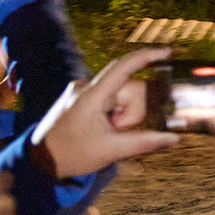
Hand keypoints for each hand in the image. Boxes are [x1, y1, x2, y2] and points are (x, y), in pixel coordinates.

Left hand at [38, 46, 180, 178]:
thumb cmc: (72, 154)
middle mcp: (86, 86)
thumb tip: (174, 138)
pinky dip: (117, 111)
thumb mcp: (111, 150)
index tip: (170, 52)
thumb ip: (144, 142)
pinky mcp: (82, 95)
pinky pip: (112, 97)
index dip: (149, 56)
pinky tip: (106, 126)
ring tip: (108, 131)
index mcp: (92, 95)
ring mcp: (83, 89)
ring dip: (124, 113)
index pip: (124, 66)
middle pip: (129, 88)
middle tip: (118, 130)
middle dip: (133, 110)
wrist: (40, 162)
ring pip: (122, 94)